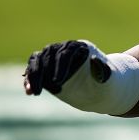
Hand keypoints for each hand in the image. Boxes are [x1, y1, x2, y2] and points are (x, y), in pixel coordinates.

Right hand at [23, 40, 138, 115]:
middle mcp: (65, 48)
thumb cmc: (108, 83)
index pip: (66, 53)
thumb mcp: (109, 79)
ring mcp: (54, 58)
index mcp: (80, 47)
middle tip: (42, 90)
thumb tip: (95, 60)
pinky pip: (33, 69)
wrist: (102, 90)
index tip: (58, 82)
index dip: (60, 67)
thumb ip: (102, 70)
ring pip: (37, 60)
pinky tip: (29, 92)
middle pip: (47, 54)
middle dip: (43, 72)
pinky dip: (30, 80)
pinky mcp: (47, 68)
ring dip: (33, 76)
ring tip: (34, 92)